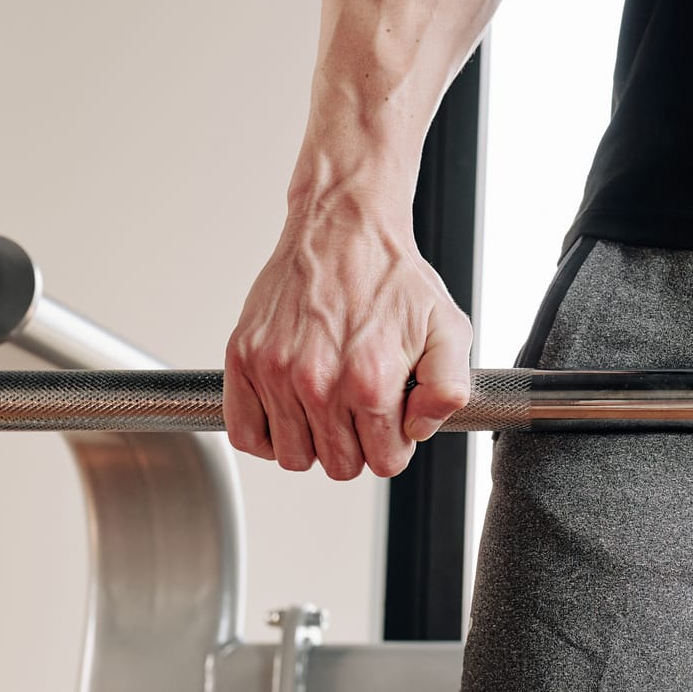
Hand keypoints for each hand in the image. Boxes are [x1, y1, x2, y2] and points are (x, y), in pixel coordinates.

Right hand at [224, 190, 471, 479]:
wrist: (344, 226)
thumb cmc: (393, 275)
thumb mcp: (449, 328)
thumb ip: (448, 388)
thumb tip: (420, 429)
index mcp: (370, 380)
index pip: (382, 462)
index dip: (392, 444)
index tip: (390, 419)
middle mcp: (318, 382)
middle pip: (338, 466)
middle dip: (357, 445)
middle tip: (360, 408)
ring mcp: (276, 372)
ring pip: (292, 457)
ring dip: (312, 440)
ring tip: (327, 404)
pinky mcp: (243, 358)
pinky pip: (246, 434)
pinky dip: (267, 434)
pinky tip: (290, 410)